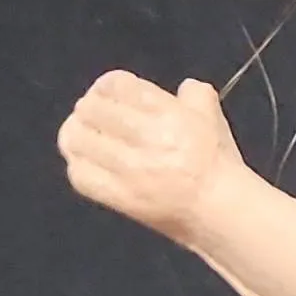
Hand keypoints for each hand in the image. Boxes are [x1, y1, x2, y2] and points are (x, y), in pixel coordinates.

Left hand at [58, 72, 246, 243]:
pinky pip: (80, 174)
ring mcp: (131, 169)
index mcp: (169, 114)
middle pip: (91, 109)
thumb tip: (183, 87)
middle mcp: (148, 138)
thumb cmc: (216, 165)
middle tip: (92, 115)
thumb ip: (196, 96)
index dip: (105, 86)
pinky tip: (85, 161)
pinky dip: (77, 164)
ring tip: (81, 135)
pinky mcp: (119, 197)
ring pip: (79, 139)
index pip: (117, 85)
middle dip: (88, 108)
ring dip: (76, 133)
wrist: (219, 210)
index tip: (107, 93)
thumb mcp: (213, 120)